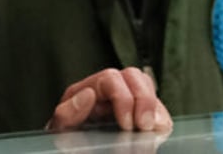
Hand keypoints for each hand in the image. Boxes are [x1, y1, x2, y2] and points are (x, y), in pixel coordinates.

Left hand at [47, 67, 172, 131]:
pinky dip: (161, 118)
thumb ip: (68, 112)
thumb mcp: (61, 126)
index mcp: (89, 89)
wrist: (72, 146)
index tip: (126, 124)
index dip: (123, 98)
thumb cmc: (66, 137)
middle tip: (143, 126)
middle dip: (144, 100)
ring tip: (152, 129)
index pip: (111, 78)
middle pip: (135, 77)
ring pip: (148, 88)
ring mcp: (126, 102)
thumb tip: (88, 95)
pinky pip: (158, 109)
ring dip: (154, 109)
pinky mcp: (140, 117)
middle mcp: (110, 92)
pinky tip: (157, 131)